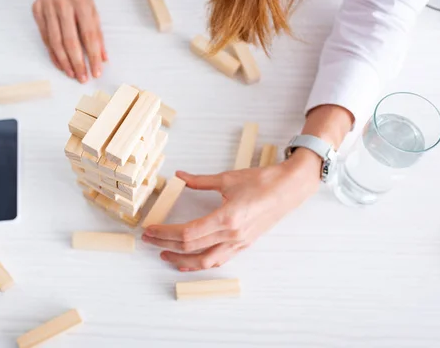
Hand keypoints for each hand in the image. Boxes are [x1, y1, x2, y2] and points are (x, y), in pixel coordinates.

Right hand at [32, 0, 106, 82]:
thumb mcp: (93, 9)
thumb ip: (98, 34)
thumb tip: (102, 59)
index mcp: (81, 2)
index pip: (89, 35)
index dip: (93, 56)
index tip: (96, 72)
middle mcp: (63, 4)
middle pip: (70, 40)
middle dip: (77, 62)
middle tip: (82, 78)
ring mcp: (47, 7)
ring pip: (55, 41)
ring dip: (64, 61)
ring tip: (72, 74)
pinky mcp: (37, 11)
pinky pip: (45, 38)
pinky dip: (53, 53)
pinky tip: (60, 64)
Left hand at [142, 149, 321, 270]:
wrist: (290, 188)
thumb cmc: (264, 181)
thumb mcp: (228, 178)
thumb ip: (200, 181)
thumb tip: (180, 176)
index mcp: (227, 218)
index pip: (188, 232)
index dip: (165, 233)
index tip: (151, 229)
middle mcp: (232, 235)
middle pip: (191, 247)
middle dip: (166, 244)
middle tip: (149, 239)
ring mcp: (239, 243)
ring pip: (205, 261)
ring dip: (181, 260)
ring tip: (164, 254)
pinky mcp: (244, 244)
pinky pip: (219, 260)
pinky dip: (201, 263)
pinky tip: (189, 262)